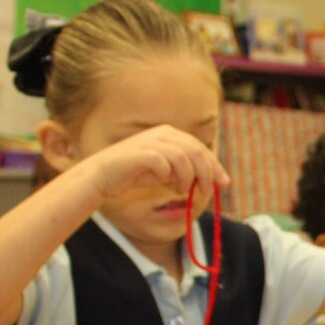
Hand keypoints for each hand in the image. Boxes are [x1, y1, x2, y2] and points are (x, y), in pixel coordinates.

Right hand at [74, 124, 228, 200]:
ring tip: (182, 189)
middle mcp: (161, 133)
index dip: (215, 165)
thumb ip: (188, 170)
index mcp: (169, 133)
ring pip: (184, 157)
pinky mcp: (140, 153)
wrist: (101, 176)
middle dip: (207, 173)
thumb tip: (219, 178)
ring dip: (188, 177)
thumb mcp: (167, 171)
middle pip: (196, 150)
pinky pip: (164, 164)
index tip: (224, 183)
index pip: (200, 147)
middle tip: (206, 191)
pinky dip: (170, 176)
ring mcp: (149, 141)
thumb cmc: (134, 173)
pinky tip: (167, 184)